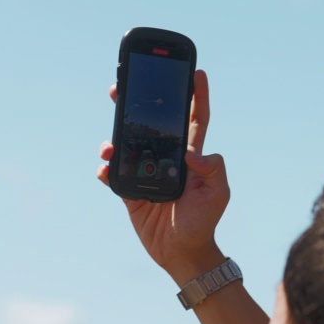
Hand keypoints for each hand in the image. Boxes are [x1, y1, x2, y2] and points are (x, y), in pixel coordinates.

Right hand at [97, 69, 229, 281]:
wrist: (182, 252)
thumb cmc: (204, 221)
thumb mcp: (219, 194)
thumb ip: (214, 170)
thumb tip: (192, 154)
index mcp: (191, 155)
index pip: (196, 118)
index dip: (197, 95)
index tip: (197, 71)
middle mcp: (168, 157)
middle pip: (154, 122)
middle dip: (142, 102)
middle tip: (127, 85)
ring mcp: (147, 171)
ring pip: (128, 143)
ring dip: (116, 136)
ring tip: (110, 141)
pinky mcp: (130, 189)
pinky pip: (113, 173)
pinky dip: (106, 168)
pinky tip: (105, 167)